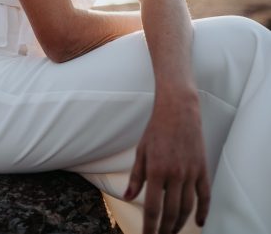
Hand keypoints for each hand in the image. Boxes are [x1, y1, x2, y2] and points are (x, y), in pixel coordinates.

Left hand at [124, 91, 210, 233]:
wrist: (179, 110)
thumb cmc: (157, 129)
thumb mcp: (141, 151)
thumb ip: (136, 176)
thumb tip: (128, 197)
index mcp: (157, 170)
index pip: (152, 208)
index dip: (149, 227)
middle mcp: (175, 174)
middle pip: (171, 212)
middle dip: (165, 229)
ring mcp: (191, 172)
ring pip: (187, 207)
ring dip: (180, 224)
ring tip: (172, 232)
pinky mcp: (202, 168)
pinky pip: (205, 195)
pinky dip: (203, 211)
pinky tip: (198, 222)